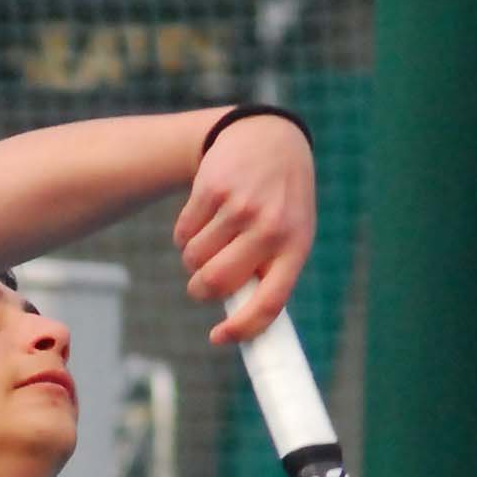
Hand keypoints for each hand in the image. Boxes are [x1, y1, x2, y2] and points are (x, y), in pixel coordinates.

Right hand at [174, 116, 314, 346]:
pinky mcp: (213, 188)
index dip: (241, 328)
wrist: (267, 139)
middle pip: (215, 283)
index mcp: (294, 247)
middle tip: (201, 282)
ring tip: (212, 236)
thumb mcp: (289, 234)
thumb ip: (268, 274)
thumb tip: (239, 325)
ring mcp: (241, 206)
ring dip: (193, 257)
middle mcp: (270, 227)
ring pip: (193, 259)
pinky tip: (205, 214)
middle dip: (199, 289)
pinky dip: (185, 234)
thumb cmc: (278, 202)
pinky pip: (182, 234)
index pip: (269, 302)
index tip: (219, 338)